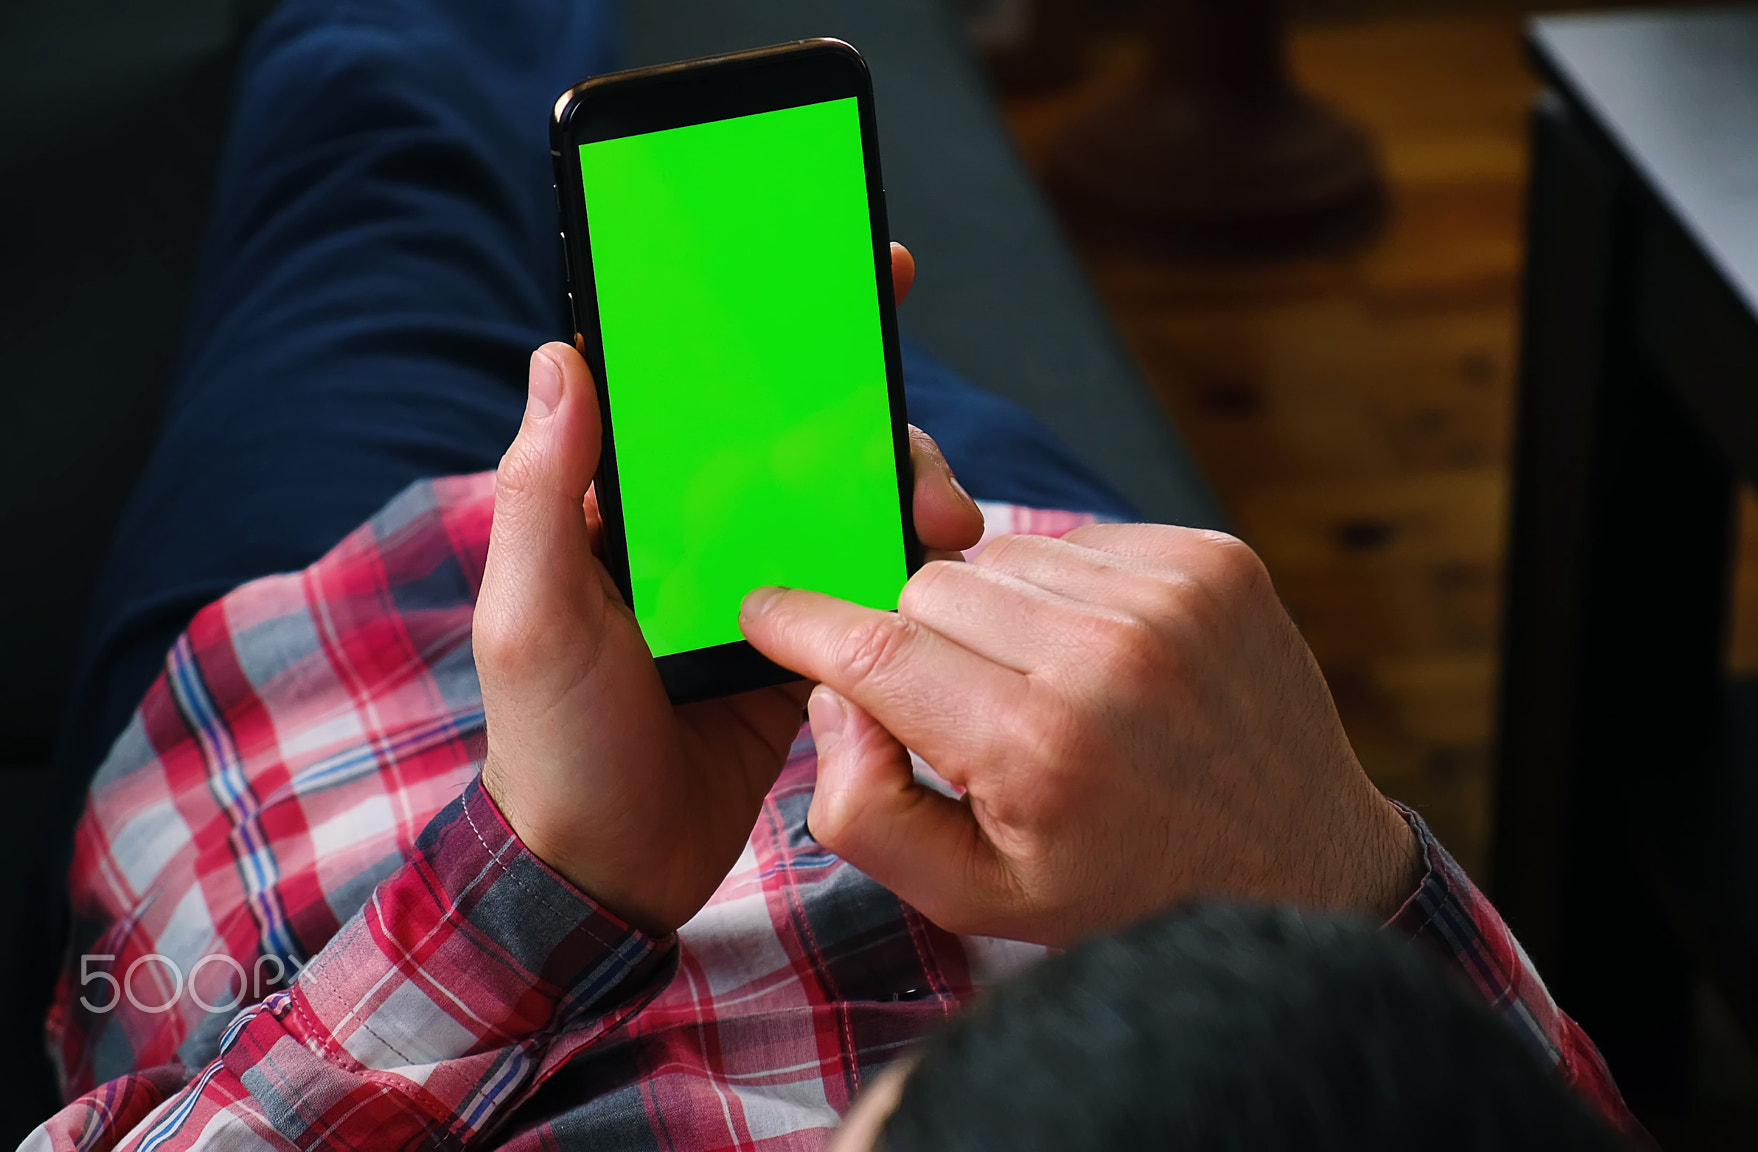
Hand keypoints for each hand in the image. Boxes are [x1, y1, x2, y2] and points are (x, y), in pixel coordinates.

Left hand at [475, 243, 981, 935]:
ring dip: (902, 493)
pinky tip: (943, 566)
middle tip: (911, 452)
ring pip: (847, 501)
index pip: (696, 390)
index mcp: (625, 505)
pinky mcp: (810, 641)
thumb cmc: (552, 745)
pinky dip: (909, 567)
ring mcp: (760, 583)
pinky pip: (870, 583)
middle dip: (868, 422)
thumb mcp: (531, 617)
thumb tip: (557, 354)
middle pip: (798, 436)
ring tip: (945, 526)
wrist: (611, 876)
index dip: (764, 327)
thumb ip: (542, 493)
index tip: (840, 271)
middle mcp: (697, 528)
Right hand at [736, 522, 1422, 945]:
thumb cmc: (1123, 884)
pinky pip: (1078, 538)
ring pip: (1001, 553)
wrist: (1299, 862)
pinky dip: (1069, 591)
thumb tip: (831, 697)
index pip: (874, 647)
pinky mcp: (1214, 560)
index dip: (802, 624)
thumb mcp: (974, 897)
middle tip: (970, 709)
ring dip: (999, 611)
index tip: (766, 611)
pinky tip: (1104, 658)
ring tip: (1049, 687)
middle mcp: (1108, 658)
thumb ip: (865, 809)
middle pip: (929, 588)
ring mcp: (1173, 597)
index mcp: (1037, 748)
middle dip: (922, 641)